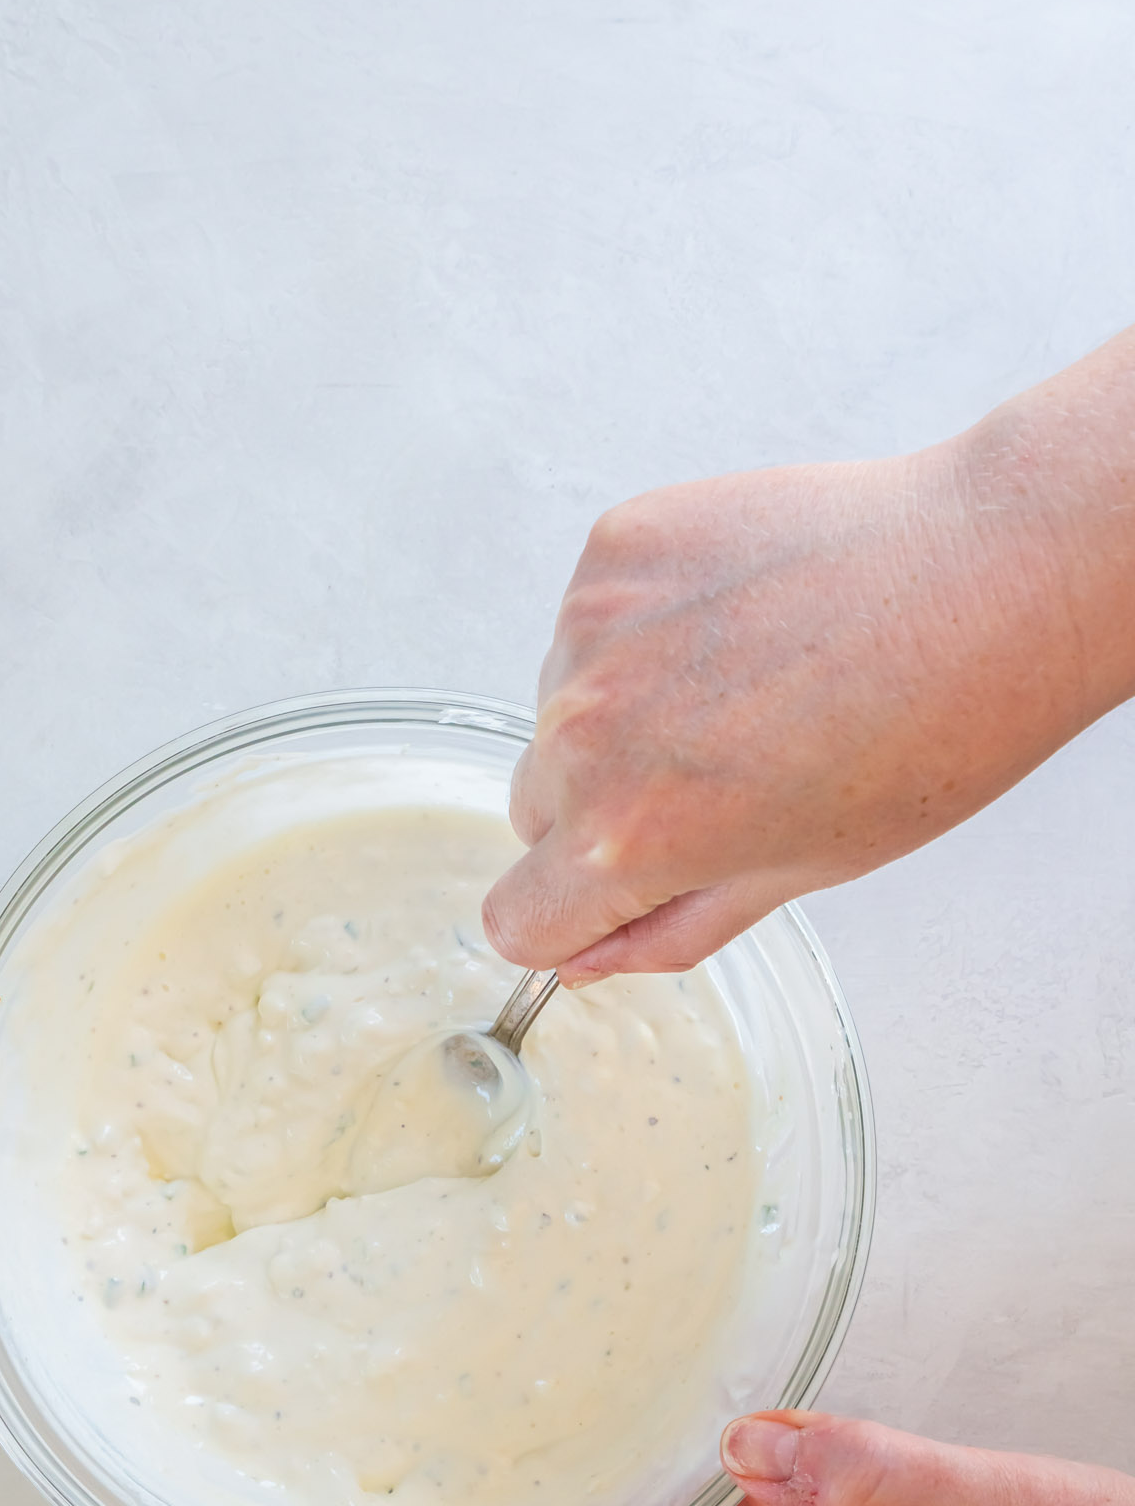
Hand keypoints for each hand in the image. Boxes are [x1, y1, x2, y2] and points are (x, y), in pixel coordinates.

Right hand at [484, 332, 1134, 979]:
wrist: (992, 576)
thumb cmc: (932, 728)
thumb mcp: (802, 870)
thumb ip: (672, 925)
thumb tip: (589, 958)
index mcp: (625, 840)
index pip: (513, 919)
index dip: (566, 918)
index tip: (608, 898)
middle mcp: (584, 735)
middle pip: (534, 807)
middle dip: (601, 809)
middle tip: (717, 777)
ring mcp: (592, 630)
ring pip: (560, 707)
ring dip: (620, 710)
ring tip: (742, 685)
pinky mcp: (615, 547)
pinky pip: (591, 618)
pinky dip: (642, 626)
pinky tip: (736, 620)